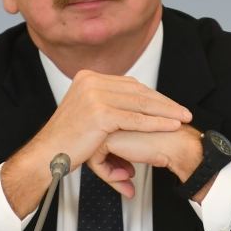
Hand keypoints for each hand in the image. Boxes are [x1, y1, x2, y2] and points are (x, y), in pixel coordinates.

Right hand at [1, 70, 192, 215]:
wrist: (47, 153)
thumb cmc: (66, 139)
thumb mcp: (84, 111)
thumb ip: (105, 102)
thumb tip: (127, 104)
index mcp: (88, 77)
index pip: (129, 84)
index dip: (152, 95)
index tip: (169, 104)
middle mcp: (91, 81)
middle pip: (137, 91)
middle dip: (163, 102)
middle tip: (182, 111)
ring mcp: (95, 96)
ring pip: (139, 104)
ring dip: (165, 112)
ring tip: (182, 119)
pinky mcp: (100, 113)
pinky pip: (134, 119)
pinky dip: (155, 123)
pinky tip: (170, 126)